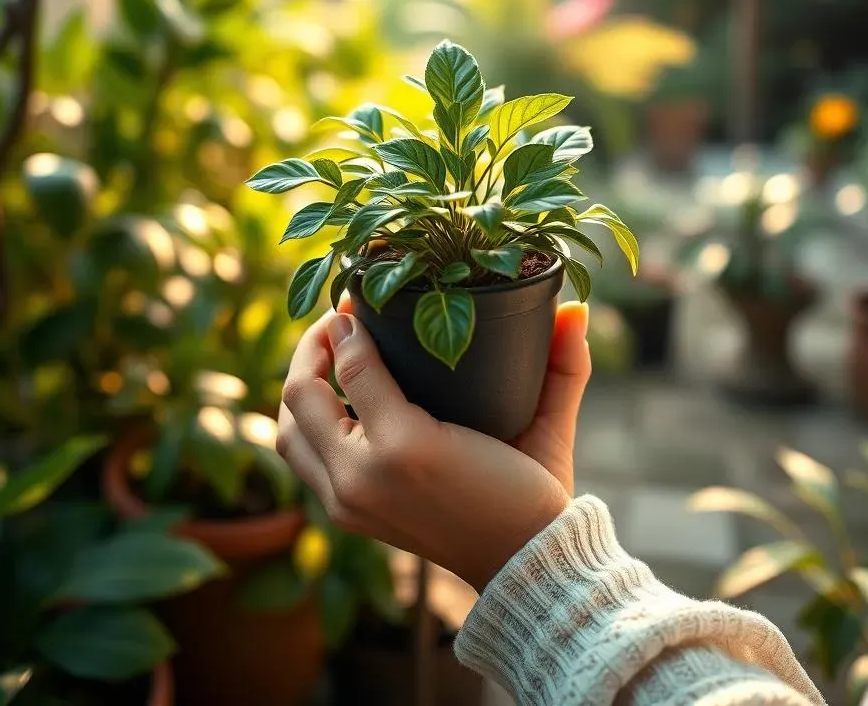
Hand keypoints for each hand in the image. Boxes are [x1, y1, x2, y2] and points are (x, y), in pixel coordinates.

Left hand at [276, 301, 590, 590]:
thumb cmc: (532, 494)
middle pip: (299, 396)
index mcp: (404, 449)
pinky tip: (337, 400)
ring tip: (328, 358)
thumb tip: (577, 309)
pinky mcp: (346, 516)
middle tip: (336, 322)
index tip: (354, 301)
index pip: (352, 366)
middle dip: (311, 348)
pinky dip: (306, 424)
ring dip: (300, 388)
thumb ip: (564, 366)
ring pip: (289, 431)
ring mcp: (346, 504)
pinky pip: (302, 460)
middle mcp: (361, 479)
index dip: (347, 325)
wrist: (521, 566)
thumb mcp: (547, 428)